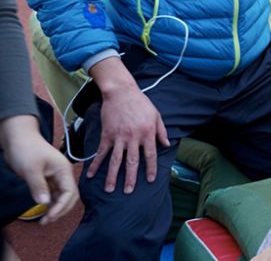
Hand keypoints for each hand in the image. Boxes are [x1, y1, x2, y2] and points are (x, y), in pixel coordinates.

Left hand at [0, 115, 78, 223]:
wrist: (19, 139)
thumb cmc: (26, 150)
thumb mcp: (31, 169)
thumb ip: (38, 186)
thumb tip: (45, 203)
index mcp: (63, 170)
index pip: (69, 192)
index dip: (62, 206)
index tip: (49, 216)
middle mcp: (63, 174)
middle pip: (70, 196)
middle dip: (61, 210)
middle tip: (47, 221)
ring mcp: (56, 177)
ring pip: (62, 196)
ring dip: (56, 208)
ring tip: (45, 219)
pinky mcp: (48, 179)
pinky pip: (54, 194)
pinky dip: (50, 203)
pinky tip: (43, 209)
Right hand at [87, 64, 169, 193]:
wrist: (121, 92)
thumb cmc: (141, 103)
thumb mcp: (156, 115)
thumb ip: (161, 131)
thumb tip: (166, 145)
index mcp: (147, 133)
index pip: (150, 155)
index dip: (150, 168)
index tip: (150, 180)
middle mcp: (133, 137)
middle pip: (132, 162)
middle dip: (131, 178)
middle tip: (128, 192)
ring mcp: (119, 137)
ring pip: (116, 160)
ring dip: (112, 176)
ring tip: (109, 190)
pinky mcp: (106, 135)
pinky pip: (101, 152)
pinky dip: (96, 164)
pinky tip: (91, 175)